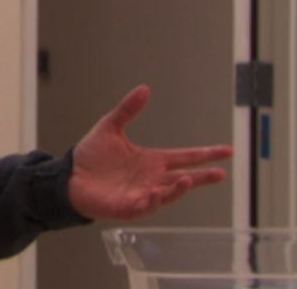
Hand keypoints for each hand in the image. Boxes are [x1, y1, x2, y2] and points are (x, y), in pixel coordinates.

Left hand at [68, 85, 232, 219]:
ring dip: (177, 189)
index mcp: (152, 160)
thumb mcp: (110, 127)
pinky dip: (152, 201)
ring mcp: (141, 194)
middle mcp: (151, 179)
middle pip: (184, 178)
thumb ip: (128, 110)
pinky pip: (144, 206)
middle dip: (202, 177)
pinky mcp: (127, 207)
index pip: (185, 157)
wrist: (69, 176)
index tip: (226, 151)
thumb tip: (144, 88)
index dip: (205, 154)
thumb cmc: (91, 156)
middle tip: (220, 174)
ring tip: (187, 180)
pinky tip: (155, 193)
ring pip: (167, 194)